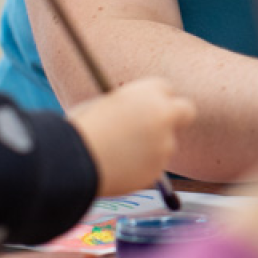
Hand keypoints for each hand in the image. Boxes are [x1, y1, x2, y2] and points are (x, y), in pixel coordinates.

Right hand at [68, 77, 196, 196]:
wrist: (72, 162)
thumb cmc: (79, 130)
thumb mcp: (101, 106)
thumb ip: (127, 109)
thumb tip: (132, 114)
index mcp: (147, 93)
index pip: (165, 88)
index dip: (156, 98)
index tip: (148, 106)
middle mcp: (163, 116)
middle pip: (185, 110)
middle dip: (175, 116)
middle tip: (160, 126)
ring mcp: (164, 144)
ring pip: (165, 143)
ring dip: (151, 147)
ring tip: (115, 154)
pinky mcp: (158, 169)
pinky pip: (152, 166)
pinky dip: (140, 167)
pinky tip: (116, 168)